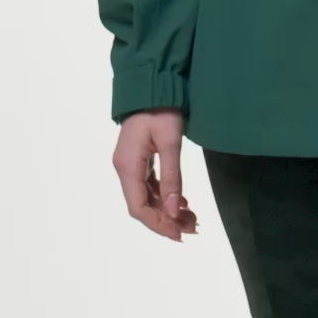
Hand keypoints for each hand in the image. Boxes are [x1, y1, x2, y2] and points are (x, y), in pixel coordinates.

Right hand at [111, 108, 198, 240]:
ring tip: (192, 218)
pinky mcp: (138, 159)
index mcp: (128, 167)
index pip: (138, 207)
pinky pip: (149, 185)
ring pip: (147, 196)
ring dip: (167, 209)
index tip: (179, 234)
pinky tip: (181, 201)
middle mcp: (125, 169)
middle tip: (192, 228)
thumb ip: (172, 176)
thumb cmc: (160, 109)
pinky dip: (164, 195)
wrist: (151, 83)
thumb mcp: (170, 142)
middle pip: (142, 205)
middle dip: (166, 219)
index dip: (158, 224)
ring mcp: (130, 164)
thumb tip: (173, 211)